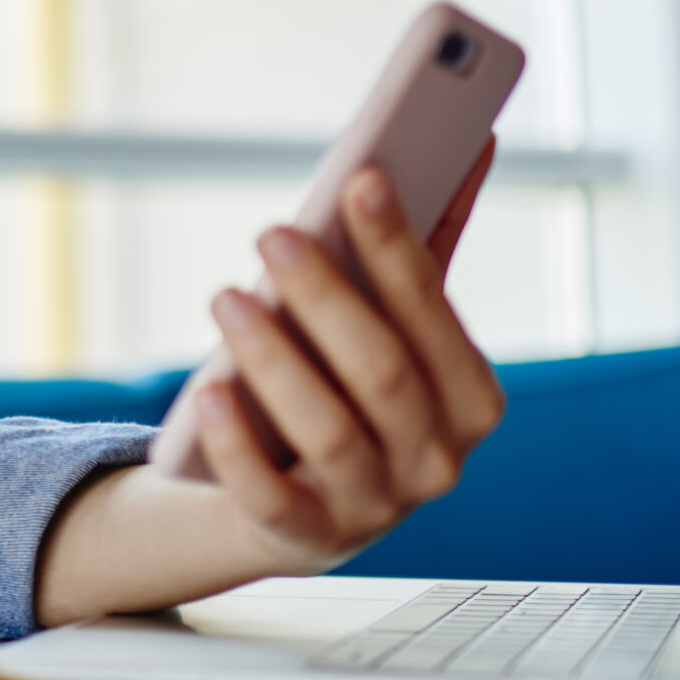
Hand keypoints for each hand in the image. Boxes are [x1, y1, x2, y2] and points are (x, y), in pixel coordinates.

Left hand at [32, 143, 502, 625]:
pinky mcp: (306, 536)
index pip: (435, 318)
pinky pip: (268, 494)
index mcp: (469, 399)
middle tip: (271, 233)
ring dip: (273, 358)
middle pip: (381, 372)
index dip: (400, 248)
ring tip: (224, 297)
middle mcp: (435, 460)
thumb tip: (472, 143)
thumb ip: (425, 252)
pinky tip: (207, 392)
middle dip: (326, 296)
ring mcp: (374, 506)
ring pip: (326, 428)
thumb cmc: (351, 392)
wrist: (301, 506)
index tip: (362, 178)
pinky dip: (238, 444)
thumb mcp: (391, 332)